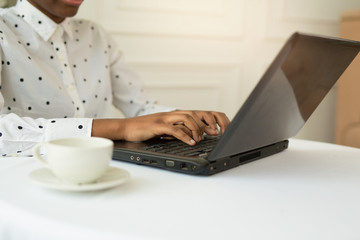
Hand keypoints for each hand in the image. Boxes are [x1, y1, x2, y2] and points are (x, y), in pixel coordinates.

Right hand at [92, 110, 229, 144]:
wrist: (127, 128)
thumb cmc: (148, 130)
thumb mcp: (168, 131)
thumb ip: (182, 131)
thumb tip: (198, 137)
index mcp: (178, 115)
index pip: (201, 113)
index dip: (215, 118)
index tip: (224, 128)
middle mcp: (174, 114)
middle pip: (197, 112)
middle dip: (210, 122)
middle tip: (217, 133)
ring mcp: (166, 118)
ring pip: (187, 117)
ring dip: (197, 129)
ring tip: (200, 139)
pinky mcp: (157, 125)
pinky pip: (174, 128)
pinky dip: (184, 135)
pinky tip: (191, 142)